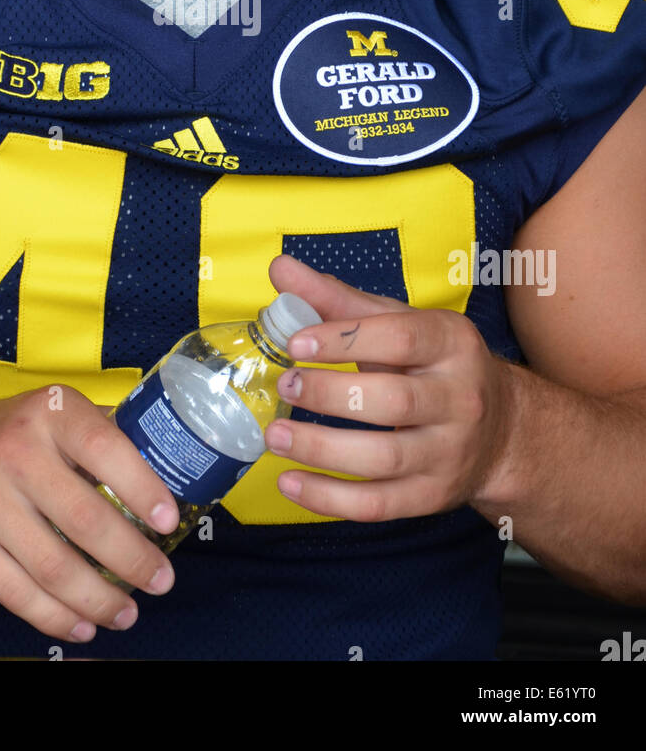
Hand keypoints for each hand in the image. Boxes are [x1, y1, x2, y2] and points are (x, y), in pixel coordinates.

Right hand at [0, 385, 178, 642]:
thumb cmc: (17, 438)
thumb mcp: (58, 415)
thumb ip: (105, 438)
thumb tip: (173, 477)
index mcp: (50, 412)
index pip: (105, 448)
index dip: (142, 488)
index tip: (169, 522)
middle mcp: (13, 450)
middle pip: (85, 520)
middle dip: (132, 560)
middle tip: (160, 581)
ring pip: (53, 566)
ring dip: (99, 599)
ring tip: (127, 613)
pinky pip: (17, 592)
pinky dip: (55, 618)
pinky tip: (83, 625)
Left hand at [263, 254, 514, 521]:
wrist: (500, 431)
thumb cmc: (433, 366)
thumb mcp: (397, 323)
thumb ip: (337, 299)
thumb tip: (279, 269)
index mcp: (453, 344)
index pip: (401, 339)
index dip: (346, 341)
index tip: (296, 344)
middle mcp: (460, 399)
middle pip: (393, 400)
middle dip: (330, 395)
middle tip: (284, 386)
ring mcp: (449, 453)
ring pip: (384, 458)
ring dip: (322, 450)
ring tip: (275, 436)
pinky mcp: (433, 497)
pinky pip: (378, 505)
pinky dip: (329, 498)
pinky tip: (290, 482)